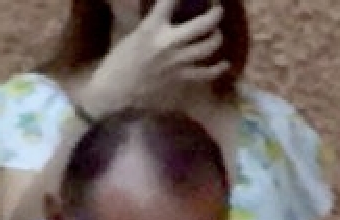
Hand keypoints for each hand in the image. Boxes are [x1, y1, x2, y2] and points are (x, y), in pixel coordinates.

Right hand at [77, 0, 227, 116]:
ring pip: (208, 47)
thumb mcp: (134, 35)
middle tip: (217, 10)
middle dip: (214, 14)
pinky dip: (217, 69)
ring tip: (216, 34)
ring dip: (216, 38)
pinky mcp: (180, 79)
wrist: (115, 91)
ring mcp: (177, 63)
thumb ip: (155, 23)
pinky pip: (206, 73)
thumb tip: (169, 12)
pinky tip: (224, 64)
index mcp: (152, 28)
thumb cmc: (119, 62)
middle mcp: (169, 43)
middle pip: (202, 25)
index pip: (170, 1)